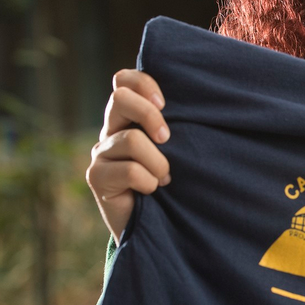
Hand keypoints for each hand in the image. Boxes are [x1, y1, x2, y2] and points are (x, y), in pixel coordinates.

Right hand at [86, 69, 171, 244]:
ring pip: (130, 139)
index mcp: (130, 115)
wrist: (160, 223)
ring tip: (165, 178)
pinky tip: (152, 191)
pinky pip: (130, 171)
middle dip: (150, 116)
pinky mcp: (96, 176)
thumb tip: (208, 101)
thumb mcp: (180, 147)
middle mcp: (111, 129)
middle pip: (119, 98)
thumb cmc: (177, 181)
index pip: (123, 80)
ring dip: (158, 162)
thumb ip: (179, 124)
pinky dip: (149, 182)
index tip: (166, 104)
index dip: (144, 84)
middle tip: (167, 139)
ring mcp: (101, 152)